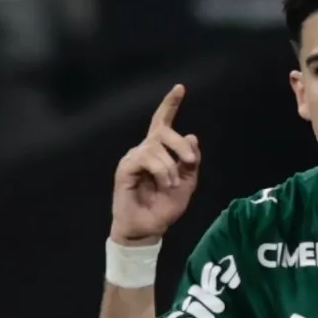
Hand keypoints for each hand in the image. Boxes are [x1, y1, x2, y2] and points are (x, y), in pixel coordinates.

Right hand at [110, 84, 200, 246]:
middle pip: (163, 131)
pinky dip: (160, 170)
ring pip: (156, 147)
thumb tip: (192, 135)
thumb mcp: (187, 184)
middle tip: (190, 161)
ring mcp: (133, 158)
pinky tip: (163, 183)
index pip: (163, 122)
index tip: (180, 88)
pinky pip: (145, 158)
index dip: (170, 104)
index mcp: (158, 151)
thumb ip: (190, 162)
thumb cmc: (164, 208)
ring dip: (170, 166)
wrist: (149, 228)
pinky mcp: (125, 168)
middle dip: (180, 144)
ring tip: (172, 184)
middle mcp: (144, 150)